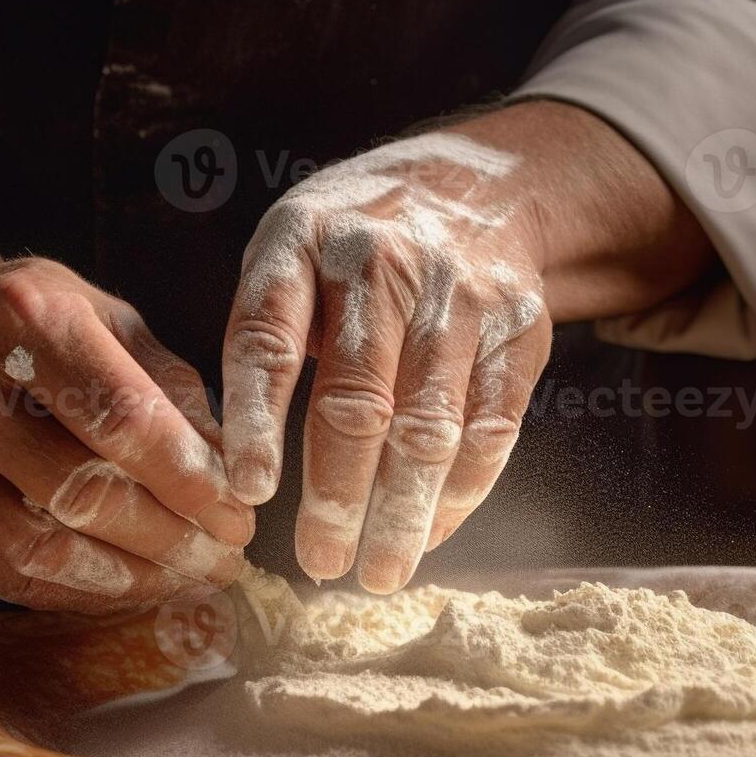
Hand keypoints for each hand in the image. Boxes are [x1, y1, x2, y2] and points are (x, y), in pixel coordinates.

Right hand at [0, 258, 254, 611]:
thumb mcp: (102, 316)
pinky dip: (74, 591)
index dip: (191, 481)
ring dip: (129, 579)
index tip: (240, 517)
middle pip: (81, 491)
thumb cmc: (21, 323)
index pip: (123, 418)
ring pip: (38, 549)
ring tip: (186, 581)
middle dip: (170, 539)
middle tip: (225, 560)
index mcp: (21, 317)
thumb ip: (169, 386)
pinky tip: (125, 587)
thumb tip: (231, 471)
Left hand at [222, 126, 553, 593]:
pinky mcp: (517, 328)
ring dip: (404, 511)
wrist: (476, 183)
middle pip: (358, 396)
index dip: (255, 420)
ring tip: (378, 573)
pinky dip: (462, 491)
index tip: (247, 491)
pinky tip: (433, 533)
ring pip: (429, 424)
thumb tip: (237, 467)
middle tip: (321, 562)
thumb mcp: (290, 252)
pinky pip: (490, 425)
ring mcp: (458, 295)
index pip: (269, 339)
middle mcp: (381, 264)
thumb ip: (266, 337)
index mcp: (300, 243)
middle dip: (339, 493)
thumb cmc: (352, 243)